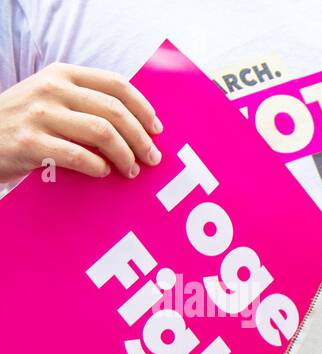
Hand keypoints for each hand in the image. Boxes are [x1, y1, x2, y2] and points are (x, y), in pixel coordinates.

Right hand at [0, 63, 162, 184]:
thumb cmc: (26, 122)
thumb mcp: (51, 97)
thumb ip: (86, 101)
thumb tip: (139, 126)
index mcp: (62, 74)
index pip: (116, 85)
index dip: (143, 108)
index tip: (156, 130)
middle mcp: (52, 89)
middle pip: (115, 111)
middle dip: (141, 138)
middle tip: (152, 158)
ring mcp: (39, 114)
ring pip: (102, 133)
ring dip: (126, 156)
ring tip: (131, 170)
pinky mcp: (31, 142)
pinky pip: (80, 156)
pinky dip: (99, 168)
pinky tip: (103, 173)